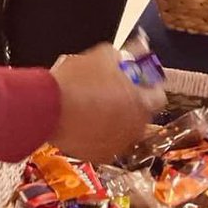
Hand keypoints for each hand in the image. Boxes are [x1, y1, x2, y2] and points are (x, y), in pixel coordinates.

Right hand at [48, 44, 165, 162]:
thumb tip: (132, 52)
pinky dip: (101, 134)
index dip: (148, 86)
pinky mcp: (101, 156)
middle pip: (142, 114)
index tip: (139, 81)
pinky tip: (85, 122)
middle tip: (113, 91)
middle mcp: (136, 128)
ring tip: (95, 107)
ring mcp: (119, 145)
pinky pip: (107, 143)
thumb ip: (122, 55)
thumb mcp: (101, 56)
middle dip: (132, 103)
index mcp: (141, 103)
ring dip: (117, 120)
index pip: (159, 97)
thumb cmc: (76, 82)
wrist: (47, 108)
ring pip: (124, 130)